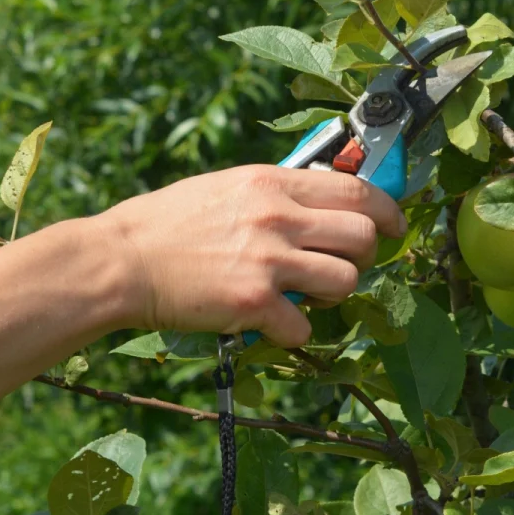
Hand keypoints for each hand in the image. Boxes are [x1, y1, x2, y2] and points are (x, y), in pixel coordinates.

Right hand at [96, 165, 406, 346]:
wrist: (120, 261)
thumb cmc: (166, 223)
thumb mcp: (226, 186)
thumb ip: (274, 193)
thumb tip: (318, 201)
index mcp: (271, 183)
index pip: (357, 189)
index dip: (387, 211)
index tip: (393, 226)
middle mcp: (277, 216)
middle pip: (363, 236)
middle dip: (363, 256)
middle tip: (338, 266)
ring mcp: (268, 260)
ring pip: (346, 280)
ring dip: (332, 294)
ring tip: (302, 295)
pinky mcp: (253, 303)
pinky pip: (304, 326)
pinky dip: (293, 331)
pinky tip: (269, 322)